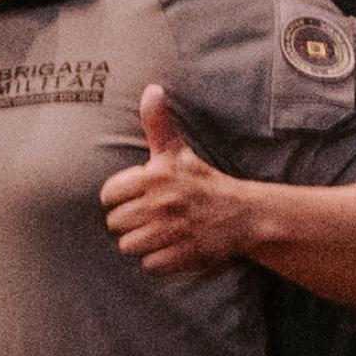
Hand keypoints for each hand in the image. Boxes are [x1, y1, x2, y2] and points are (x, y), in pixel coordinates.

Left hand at [103, 88, 266, 275]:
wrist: (247, 213)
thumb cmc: (203, 181)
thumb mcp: (177, 151)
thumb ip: (158, 123)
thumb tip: (151, 89)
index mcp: (154, 176)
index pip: (108, 196)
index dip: (121, 199)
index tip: (140, 197)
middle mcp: (161, 203)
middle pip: (115, 224)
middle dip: (132, 223)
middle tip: (155, 217)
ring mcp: (173, 231)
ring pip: (129, 246)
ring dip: (144, 244)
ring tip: (164, 233)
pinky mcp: (185, 255)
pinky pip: (150, 266)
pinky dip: (160, 262)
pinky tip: (174, 248)